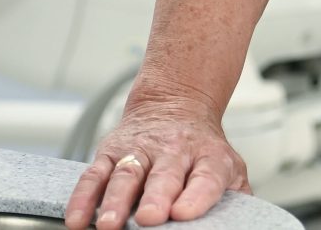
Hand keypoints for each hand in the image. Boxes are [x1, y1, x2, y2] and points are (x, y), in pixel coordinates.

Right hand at [64, 101, 249, 229]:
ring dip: (116, 200)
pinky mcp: (112, 151)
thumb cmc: (201, 149)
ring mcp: (140, 150)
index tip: (185, 213)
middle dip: (157, 197)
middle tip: (151, 218)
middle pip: (165, 174)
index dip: (198, 195)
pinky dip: (83, 197)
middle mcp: (174, 151)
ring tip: (109, 224)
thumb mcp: (226, 166)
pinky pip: (94, 174)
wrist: (177, 103)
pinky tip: (77, 219)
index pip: (208, 176)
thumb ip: (234, 194)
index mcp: (208, 157)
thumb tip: (242, 221)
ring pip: (126, 174)